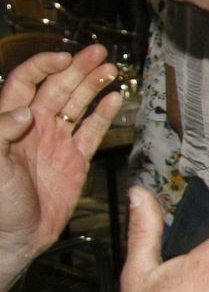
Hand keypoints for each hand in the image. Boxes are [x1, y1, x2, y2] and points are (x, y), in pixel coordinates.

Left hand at [0, 46, 120, 277]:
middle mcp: (35, 128)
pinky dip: (104, 114)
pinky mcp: (75, 161)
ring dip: (93, 85)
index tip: (64, 58)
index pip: (26, 82)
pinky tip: (115, 98)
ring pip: (78, 105)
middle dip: (78, 68)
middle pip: (58, 88)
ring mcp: (56, 143)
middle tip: (99, 52)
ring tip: (111, 69)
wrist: (12, 238)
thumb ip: (0, 132)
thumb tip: (25, 112)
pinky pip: (92, 131)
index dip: (44, 66)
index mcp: (10, 122)